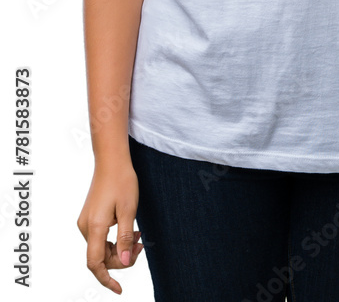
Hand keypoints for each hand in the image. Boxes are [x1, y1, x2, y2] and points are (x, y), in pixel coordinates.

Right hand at [77, 161, 144, 294]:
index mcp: (95, 226)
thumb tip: (124, 262)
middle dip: (120, 259)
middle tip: (141, 247)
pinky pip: (100, 238)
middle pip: (100, 257)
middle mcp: (86, 226)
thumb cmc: (122, 181)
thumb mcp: (129, 210)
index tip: (119, 289)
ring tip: (138, 237)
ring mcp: (86, 221)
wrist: (111, 160)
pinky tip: (129, 230)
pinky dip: (114, 240)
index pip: (95, 264)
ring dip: (118, 249)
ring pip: (100, 248)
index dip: (106, 279)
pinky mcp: (89, 217)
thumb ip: (125, 238)